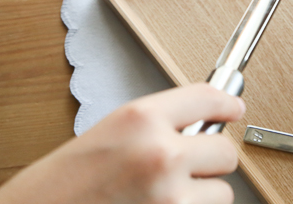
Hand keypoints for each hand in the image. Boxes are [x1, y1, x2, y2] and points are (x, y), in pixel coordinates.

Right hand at [0, 84, 245, 203]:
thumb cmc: (58, 186)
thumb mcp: (109, 134)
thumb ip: (156, 125)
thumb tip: (201, 125)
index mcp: (140, 119)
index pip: (207, 99)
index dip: (226, 104)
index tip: (234, 109)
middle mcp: (160, 153)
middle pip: (225, 151)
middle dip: (211, 160)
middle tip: (187, 166)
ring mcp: (169, 196)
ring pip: (222, 192)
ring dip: (202, 196)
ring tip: (163, 197)